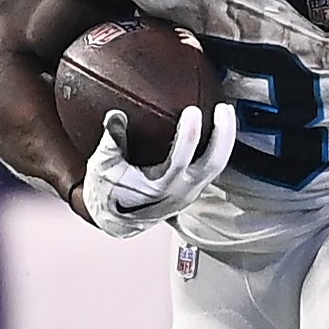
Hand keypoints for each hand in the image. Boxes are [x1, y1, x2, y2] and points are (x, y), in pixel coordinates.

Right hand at [74, 103, 234, 238]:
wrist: (116, 220)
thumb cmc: (108, 191)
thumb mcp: (102, 166)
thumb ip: (111, 140)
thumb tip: (117, 115)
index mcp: (159, 187)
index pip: (180, 160)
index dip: (189, 135)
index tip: (192, 110)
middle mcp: (181, 191)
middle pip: (212, 163)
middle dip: (222, 134)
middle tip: (223, 108)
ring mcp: (191, 191)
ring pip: (217, 165)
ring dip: (225, 137)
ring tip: (226, 111)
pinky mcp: (194, 187)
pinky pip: (213, 166)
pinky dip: (219, 145)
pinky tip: (219, 125)